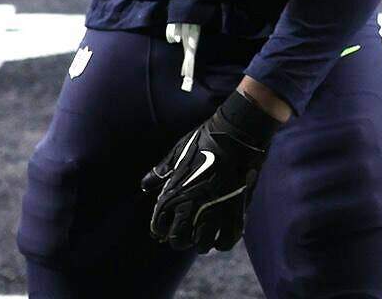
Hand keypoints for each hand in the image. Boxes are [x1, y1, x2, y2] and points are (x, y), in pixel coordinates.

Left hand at [141, 91, 279, 251]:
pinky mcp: (234, 211)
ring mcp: (213, 212)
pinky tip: (220, 236)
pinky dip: (223, 242)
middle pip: (179, 241)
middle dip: (180, 239)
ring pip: (202, 245)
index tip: (166, 227)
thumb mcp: (177, 155)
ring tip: (203, 235)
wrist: (235, 135)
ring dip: (201, 242)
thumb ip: (160, 173)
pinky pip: (227, 239)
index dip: (161, 229)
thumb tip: (145, 186)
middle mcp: (190, 209)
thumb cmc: (204, 142)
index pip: (159, 227)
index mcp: (172, 197)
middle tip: (185, 232)